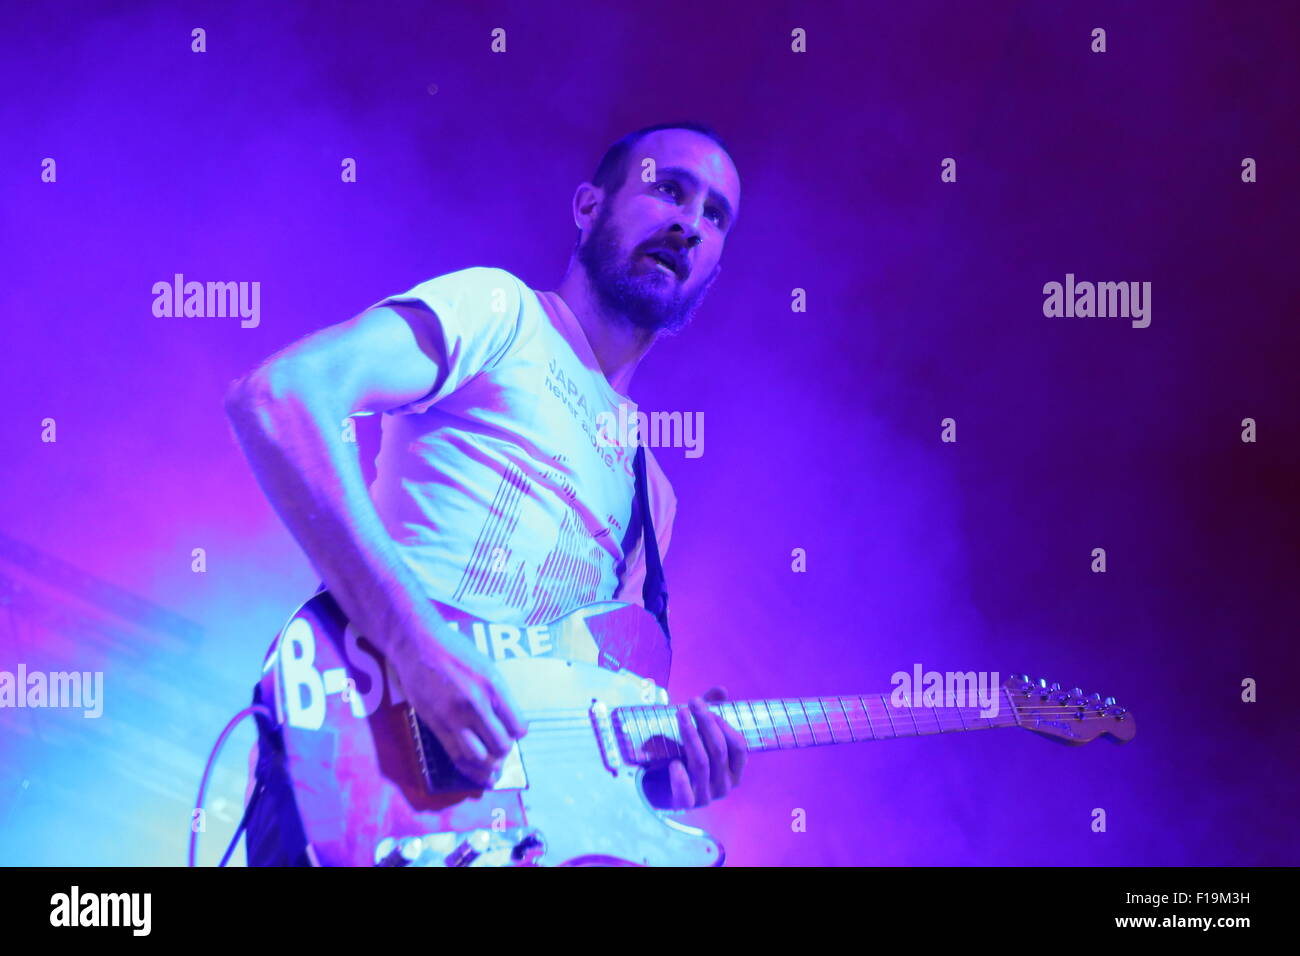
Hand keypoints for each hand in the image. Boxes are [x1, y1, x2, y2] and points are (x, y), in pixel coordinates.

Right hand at [389, 617, 526, 787]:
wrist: (418, 644)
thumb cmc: (454, 651)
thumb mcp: (486, 666)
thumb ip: (499, 695)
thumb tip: (510, 723)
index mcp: (493, 687)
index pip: (517, 726)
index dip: (517, 734)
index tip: (513, 733)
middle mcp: (476, 704)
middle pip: (501, 745)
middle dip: (504, 753)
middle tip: (500, 750)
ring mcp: (454, 717)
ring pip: (479, 756)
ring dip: (488, 765)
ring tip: (491, 767)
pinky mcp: (436, 725)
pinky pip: (456, 755)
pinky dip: (469, 769)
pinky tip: (477, 775)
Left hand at [643, 686, 746, 809]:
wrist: (661, 787)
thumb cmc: (687, 757)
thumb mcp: (700, 735)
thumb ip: (712, 712)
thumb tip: (722, 690)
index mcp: (735, 770)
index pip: (739, 747)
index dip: (724, 725)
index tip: (706, 706)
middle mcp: (725, 785)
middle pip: (718, 750)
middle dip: (706, 723)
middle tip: (692, 702)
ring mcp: (706, 796)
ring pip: (701, 763)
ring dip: (690, 736)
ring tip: (680, 714)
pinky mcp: (686, 804)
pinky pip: (685, 792)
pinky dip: (680, 777)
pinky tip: (674, 763)